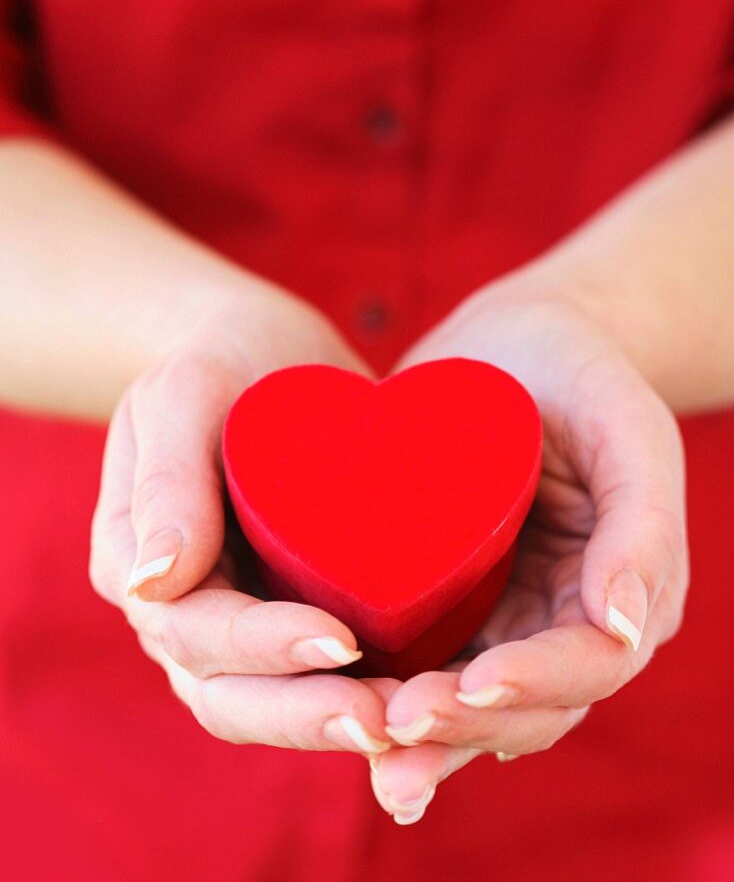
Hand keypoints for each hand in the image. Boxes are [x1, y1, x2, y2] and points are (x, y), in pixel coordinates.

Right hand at [89, 284, 391, 755]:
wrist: (262, 352)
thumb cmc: (221, 359)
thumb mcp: (186, 392)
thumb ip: (166, 477)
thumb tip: (153, 585)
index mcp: (135, 559)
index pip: (191, 629)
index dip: (261, 646)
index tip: (339, 639)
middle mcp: (176, 607)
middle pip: (226, 692)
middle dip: (302, 713)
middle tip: (382, 719)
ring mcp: (229, 617)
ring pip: (266, 704)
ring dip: (330, 724)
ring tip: (407, 725)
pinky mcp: (283, 611)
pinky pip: (309, 680)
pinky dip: (351, 700)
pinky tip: (414, 707)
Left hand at [368, 283, 687, 822]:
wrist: (514, 339)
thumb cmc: (580, 372)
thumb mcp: (628, 426)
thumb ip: (644, 523)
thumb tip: (624, 626)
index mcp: (625, 588)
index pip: (590, 662)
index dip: (535, 683)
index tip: (469, 683)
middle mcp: (564, 617)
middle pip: (527, 705)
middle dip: (467, 726)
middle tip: (395, 728)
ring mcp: (505, 614)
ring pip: (473, 704)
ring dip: (428, 741)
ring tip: (374, 760)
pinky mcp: (448, 600)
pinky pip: (426, 664)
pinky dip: (394, 702)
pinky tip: (354, 725)